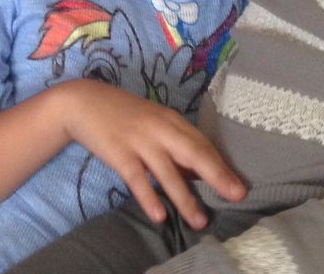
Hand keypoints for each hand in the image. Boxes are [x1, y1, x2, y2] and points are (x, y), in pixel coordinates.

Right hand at [59, 79, 244, 229]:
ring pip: (168, 171)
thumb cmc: (122, 114)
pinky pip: (137, 179)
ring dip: (185, 198)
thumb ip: (173, 142)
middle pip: (193, 152)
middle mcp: (160, 128)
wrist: (83, 102)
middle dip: (217, 175)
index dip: (222, 164)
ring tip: (199, 221)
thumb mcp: (152, 121)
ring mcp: (139, 140)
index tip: (240, 185)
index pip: (202, 143)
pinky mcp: (119, 153)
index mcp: (171, 119)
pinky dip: (149, 197)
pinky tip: (159, 215)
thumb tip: (198, 171)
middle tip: (237, 195)